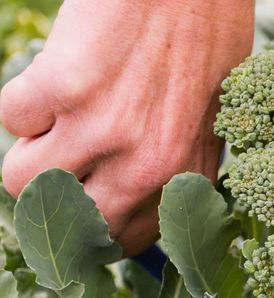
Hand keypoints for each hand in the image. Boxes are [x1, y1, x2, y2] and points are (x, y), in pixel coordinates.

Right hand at [0, 0, 252, 254]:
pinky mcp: (64, 88)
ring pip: (21, 181)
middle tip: (61, 160)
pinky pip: (11, 119)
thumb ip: (176, 161)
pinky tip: (58, 74)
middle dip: (55, 197)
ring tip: (57, 118)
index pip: (124, 240)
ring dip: (29, 150)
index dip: (94, 225)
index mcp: (186, 177)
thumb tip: (132, 192)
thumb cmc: (207, 38)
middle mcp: (147, 167)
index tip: (83, 203)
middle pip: (68, 224)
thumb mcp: (211, 117)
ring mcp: (104, 131)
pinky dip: (25, 97)